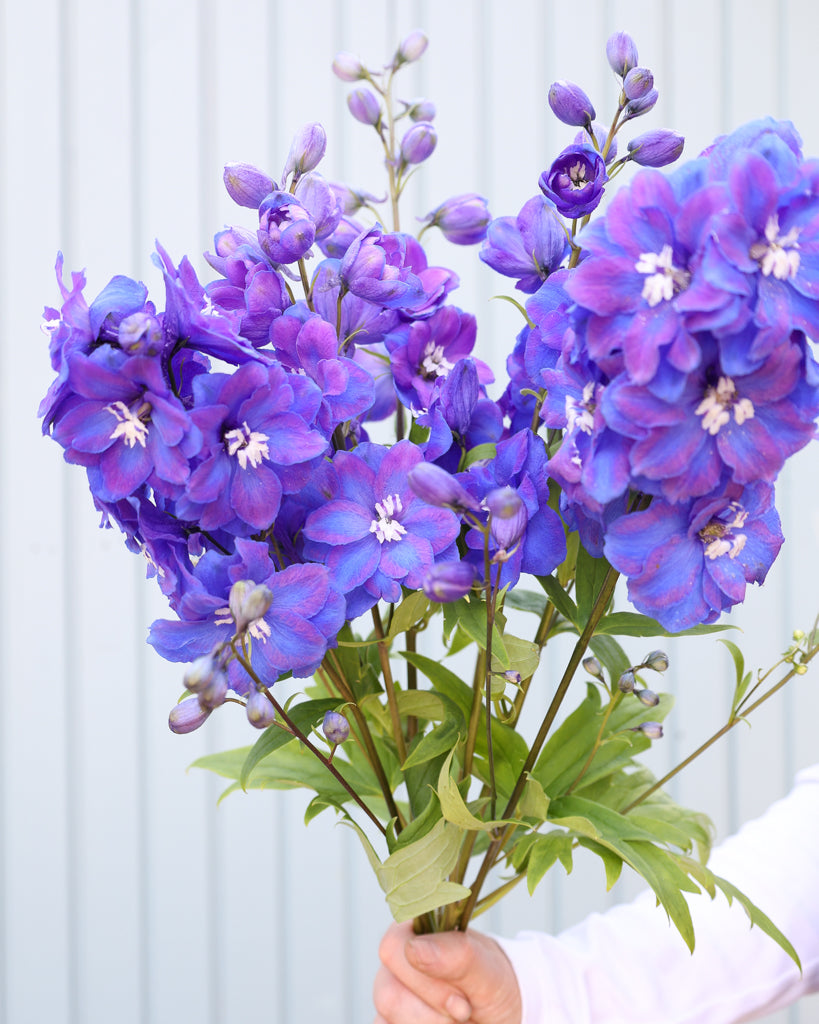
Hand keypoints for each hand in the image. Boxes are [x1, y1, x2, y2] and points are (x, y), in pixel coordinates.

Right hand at [373, 921, 522, 1023]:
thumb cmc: (491, 985)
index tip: (462, 1001)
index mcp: (413, 930)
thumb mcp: (487, 971)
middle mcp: (394, 962)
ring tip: (458, 1019)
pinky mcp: (389, 1020)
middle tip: (465, 1011)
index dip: (426, 982)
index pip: (393, 948)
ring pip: (389, 1019)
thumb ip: (456, 955)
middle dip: (435, 1011)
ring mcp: (389, 994)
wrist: (499, 1014)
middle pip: (388, 995)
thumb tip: (414, 949)